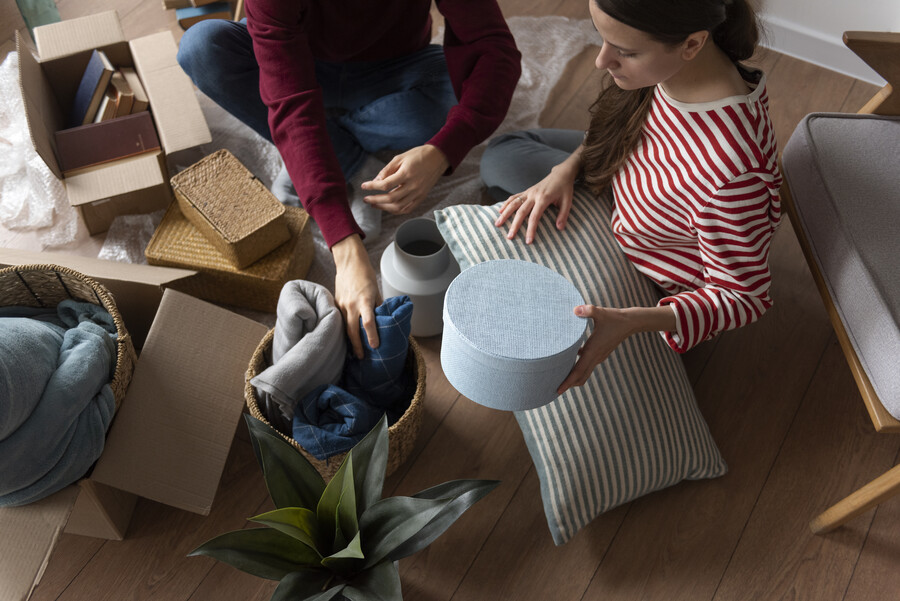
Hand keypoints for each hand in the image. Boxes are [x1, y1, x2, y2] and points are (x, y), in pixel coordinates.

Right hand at [331, 235, 381, 358]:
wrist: (349, 263)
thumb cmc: (365, 276)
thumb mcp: (376, 290)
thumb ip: (378, 306)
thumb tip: (384, 320)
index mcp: (364, 300)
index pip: (369, 322)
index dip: (372, 336)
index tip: (375, 346)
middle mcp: (351, 304)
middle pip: (353, 330)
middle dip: (357, 345)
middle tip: (361, 357)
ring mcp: (341, 305)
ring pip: (344, 327)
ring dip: (349, 341)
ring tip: (354, 353)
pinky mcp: (335, 304)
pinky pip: (340, 320)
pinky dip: (343, 330)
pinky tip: (346, 339)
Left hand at [360, 144, 448, 214]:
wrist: (438, 158)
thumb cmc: (418, 155)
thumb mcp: (400, 158)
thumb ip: (387, 170)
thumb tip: (376, 181)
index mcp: (406, 173)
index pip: (385, 184)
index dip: (372, 187)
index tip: (364, 186)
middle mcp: (413, 186)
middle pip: (391, 198)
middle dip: (376, 200)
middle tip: (366, 199)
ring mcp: (418, 193)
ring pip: (398, 207)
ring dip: (384, 208)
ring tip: (375, 204)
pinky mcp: (422, 197)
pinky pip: (408, 209)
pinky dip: (396, 211)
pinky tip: (388, 207)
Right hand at [494, 164, 576, 243]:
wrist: (561, 174)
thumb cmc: (565, 189)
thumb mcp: (568, 202)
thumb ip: (563, 215)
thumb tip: (559, 228)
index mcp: (544, 198)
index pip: (535, 216)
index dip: (531, 229)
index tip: (528, 241)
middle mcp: (533, 195)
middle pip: (521, 211)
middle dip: (514, 225)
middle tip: (509, 237)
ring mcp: (528, 192)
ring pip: (514, 203)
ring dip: (505, 213)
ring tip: (497, 224)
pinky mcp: (526, 191)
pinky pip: (514, 197)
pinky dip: (506, 204)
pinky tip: (500, 211)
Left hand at [557, 305, 632, 394]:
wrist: (630, 323)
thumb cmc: (615, 318)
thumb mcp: (601, 313)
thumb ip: (588, 311)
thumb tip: (575, 309)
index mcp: (593, 350)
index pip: (578, 370)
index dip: (568, 381)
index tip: (558, 390)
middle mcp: (596, 356)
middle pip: (580, 376)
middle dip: (568, 384)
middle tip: (554, 390)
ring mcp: (599, 356)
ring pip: (585, 372)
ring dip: (574, 378)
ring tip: (560, 379)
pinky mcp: (600, 354)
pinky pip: (588, 365)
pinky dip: (579, 369)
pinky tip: (569, 362)